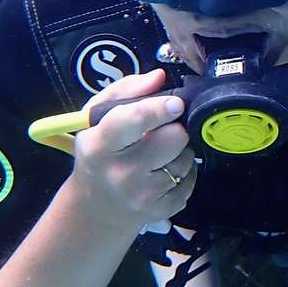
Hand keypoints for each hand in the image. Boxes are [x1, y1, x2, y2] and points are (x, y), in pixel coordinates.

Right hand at [68, 70, 196, 232]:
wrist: (96, 208)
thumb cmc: (99, 153)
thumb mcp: (97, 118)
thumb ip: (126, 90)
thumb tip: (159, 77)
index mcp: (101, 144)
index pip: (133, 122)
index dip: (159, 109)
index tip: (176, 103)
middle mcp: (121, 172)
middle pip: (174, 138)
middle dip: (173, 128)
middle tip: (160, 132)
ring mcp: (143, 195)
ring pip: (187, 158)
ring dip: (180, 150)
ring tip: (159, 154)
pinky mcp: (162, 209)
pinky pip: (191, 180)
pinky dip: (184, 173)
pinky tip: (164, 172)